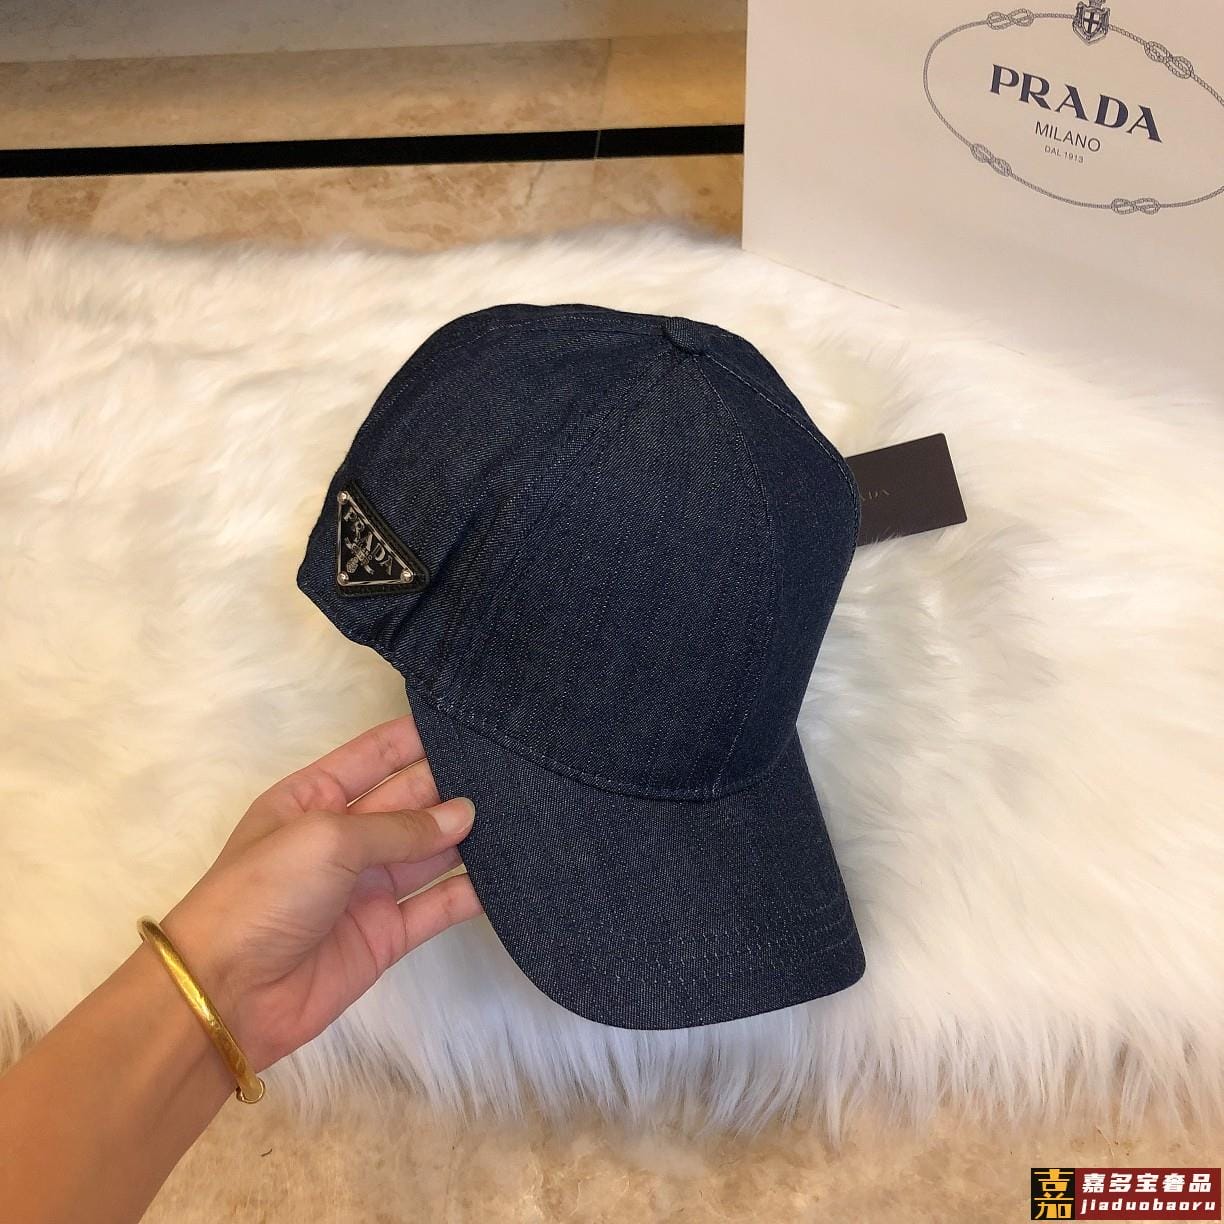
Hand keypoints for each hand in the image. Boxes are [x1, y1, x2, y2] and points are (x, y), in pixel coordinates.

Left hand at [159, 715, 480, 1070]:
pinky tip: (510, 872)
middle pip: (412, 799)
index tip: (474, 721)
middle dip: (455, 785)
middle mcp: (345, 835)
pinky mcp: (386, 933)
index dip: (419, 736)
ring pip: (430, 851)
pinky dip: (470, 891)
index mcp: (315, 797)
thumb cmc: (264, 893)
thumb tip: (465, 813)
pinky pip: (436, 904)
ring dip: (469, 836)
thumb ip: (401, 827)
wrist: (227, 994)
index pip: (376, 754)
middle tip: (515, 768)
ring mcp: (367, 886)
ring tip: (526, 813)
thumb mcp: (327, 838)